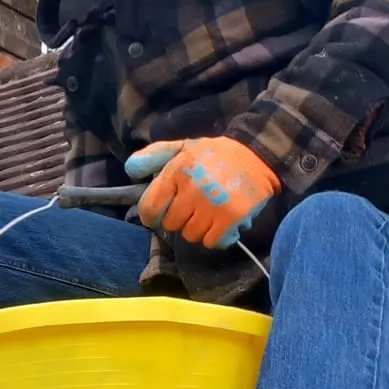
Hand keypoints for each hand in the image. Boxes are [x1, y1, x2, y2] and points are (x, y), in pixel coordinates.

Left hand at [124, 136, 279, 248]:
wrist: (258, 154)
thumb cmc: (216, 154)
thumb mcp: (183, 147)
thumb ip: (155, 156)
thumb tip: (130, 170)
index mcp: (177, 171)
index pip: (150, 208)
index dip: (152, 216)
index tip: (159, 215)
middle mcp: (192, 189)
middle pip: (171, 225)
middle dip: (180, 219)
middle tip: (193, 208)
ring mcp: (212, 205)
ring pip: (191, 235)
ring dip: (199, 229)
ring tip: (210, 213)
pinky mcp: (231, 218)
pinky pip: (213, 242)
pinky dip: (217, 236)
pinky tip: (223, 223)